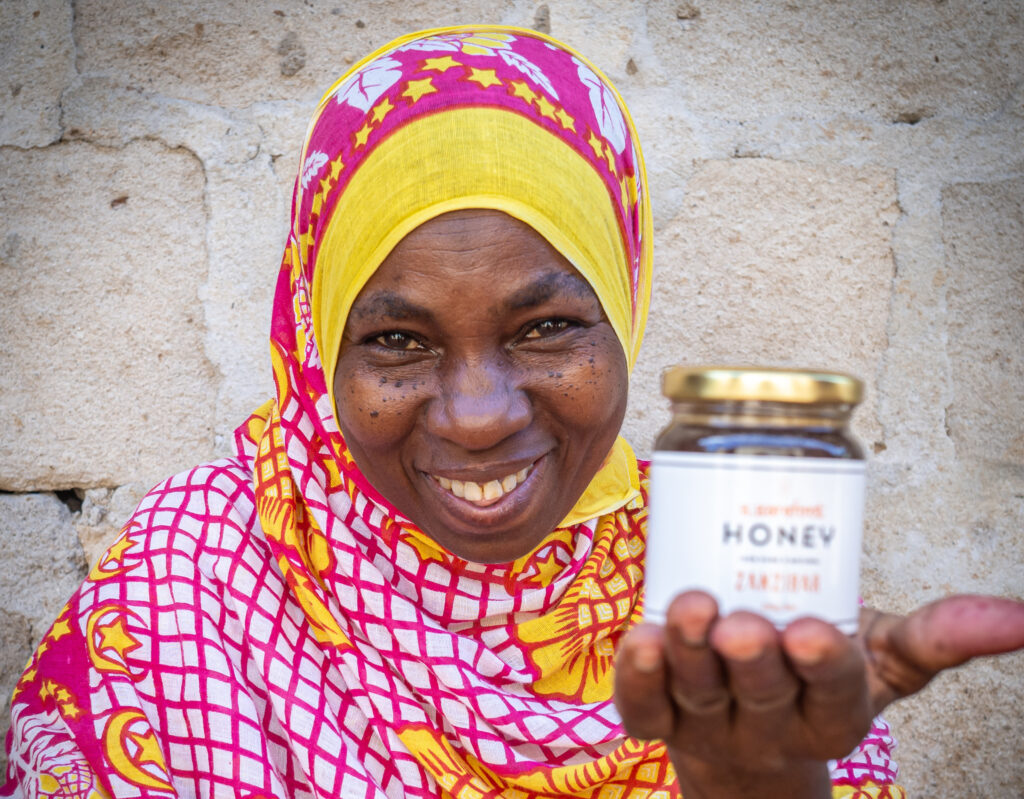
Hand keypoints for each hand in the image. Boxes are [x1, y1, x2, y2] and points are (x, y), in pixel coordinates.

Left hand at [614, 591, 1023, 798]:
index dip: (823, 666)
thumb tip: (1021, 616)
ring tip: (690, 610)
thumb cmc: (815, 674)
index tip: (813, 631)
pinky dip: (639, 677)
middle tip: (743, 625)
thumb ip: (939, 635)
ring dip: (690, 654)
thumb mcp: (883, 656)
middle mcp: (770, 725)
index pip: (832, 693)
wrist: (748, 731)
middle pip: (762, 694)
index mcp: (832, 714)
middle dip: (753, 661)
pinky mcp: (659, 719)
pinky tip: (640, 639)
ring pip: (699, 695)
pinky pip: (644, 708)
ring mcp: (709, 725)